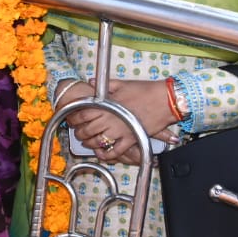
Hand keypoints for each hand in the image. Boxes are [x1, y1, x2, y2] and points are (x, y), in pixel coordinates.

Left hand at [63, 78, 178, 165]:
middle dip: (79, 133)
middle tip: (78, 132)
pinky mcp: (131, 139)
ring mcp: (120, 131)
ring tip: (87, 142)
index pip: (82, 114)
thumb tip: (91, 81)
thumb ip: (105, 84)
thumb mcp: (122, 84)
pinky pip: (115, 151)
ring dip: (89, 144)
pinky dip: (106, 155)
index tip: (72, 119)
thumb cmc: (145, 90)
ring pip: (98, 142)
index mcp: (106, 105)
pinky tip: (101, 153)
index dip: (74, 118)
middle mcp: (110, 120)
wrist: (165, 100)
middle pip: (87, 130)